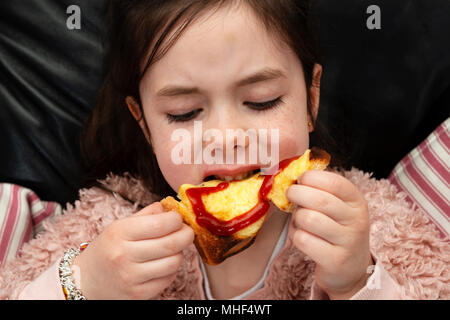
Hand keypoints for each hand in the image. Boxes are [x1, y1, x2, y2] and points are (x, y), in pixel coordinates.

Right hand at [72, 202, 193, 298]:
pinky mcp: (138, 294)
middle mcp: (124, 255)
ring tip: (172, 249)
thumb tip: (170, 208)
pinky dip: (172, 269)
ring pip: (174, 262)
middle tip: (186, 231)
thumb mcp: (120, 226)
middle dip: (186, 234)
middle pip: (171, 243)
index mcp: (119, 233)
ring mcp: (131, 277)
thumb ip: (146, 215)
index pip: (160, 224)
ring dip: (179, 253)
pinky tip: (163, 263)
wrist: (85, 281)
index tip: (178, 218)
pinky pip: (168, 279)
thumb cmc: (107, 249)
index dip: (177, 219)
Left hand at [286, 170, 372, 299]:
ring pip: (308, 219)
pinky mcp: (335, 261)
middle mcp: (357, 220)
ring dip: (296, 218)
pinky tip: (302, 238)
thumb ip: (319, 192)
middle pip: (319, 200)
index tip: (300, 180)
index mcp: (357, 202)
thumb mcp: (337, 209)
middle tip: (290, 195)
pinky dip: (295, 237)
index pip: (334, 182)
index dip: (311, 177)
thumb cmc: (336, 231)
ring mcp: (348, 242)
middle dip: (296, 193)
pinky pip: (303, 240)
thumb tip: (290, 177)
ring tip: (299, 221)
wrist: (350, 270)